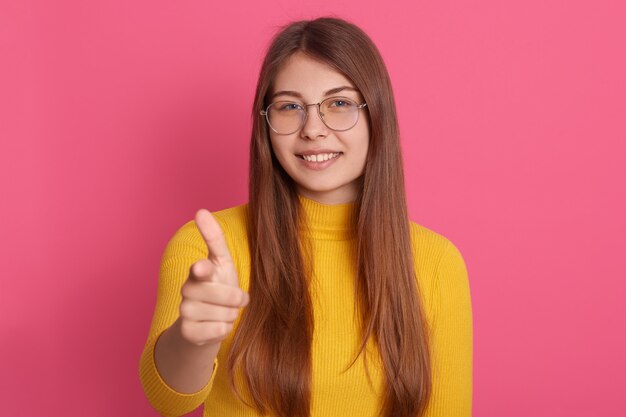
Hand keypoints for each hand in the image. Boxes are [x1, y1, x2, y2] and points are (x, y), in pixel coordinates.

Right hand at [178, 209, 248, 345]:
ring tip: (224, 312)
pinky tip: (216, 325)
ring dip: (231, 315)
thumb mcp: (221, 262)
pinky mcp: (187, 332)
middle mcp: (188, 290)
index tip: (203, 267)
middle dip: (237, 299)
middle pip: (224, 296)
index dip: (203, 270)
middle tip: (236, 300)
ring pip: (224, 315)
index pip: (200, 269)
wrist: (205, 322)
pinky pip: (218, 331)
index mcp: (199, 271)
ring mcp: (185, 312)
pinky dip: (224, 329)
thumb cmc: (218, 286)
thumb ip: (214, 239)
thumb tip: (200, 210)